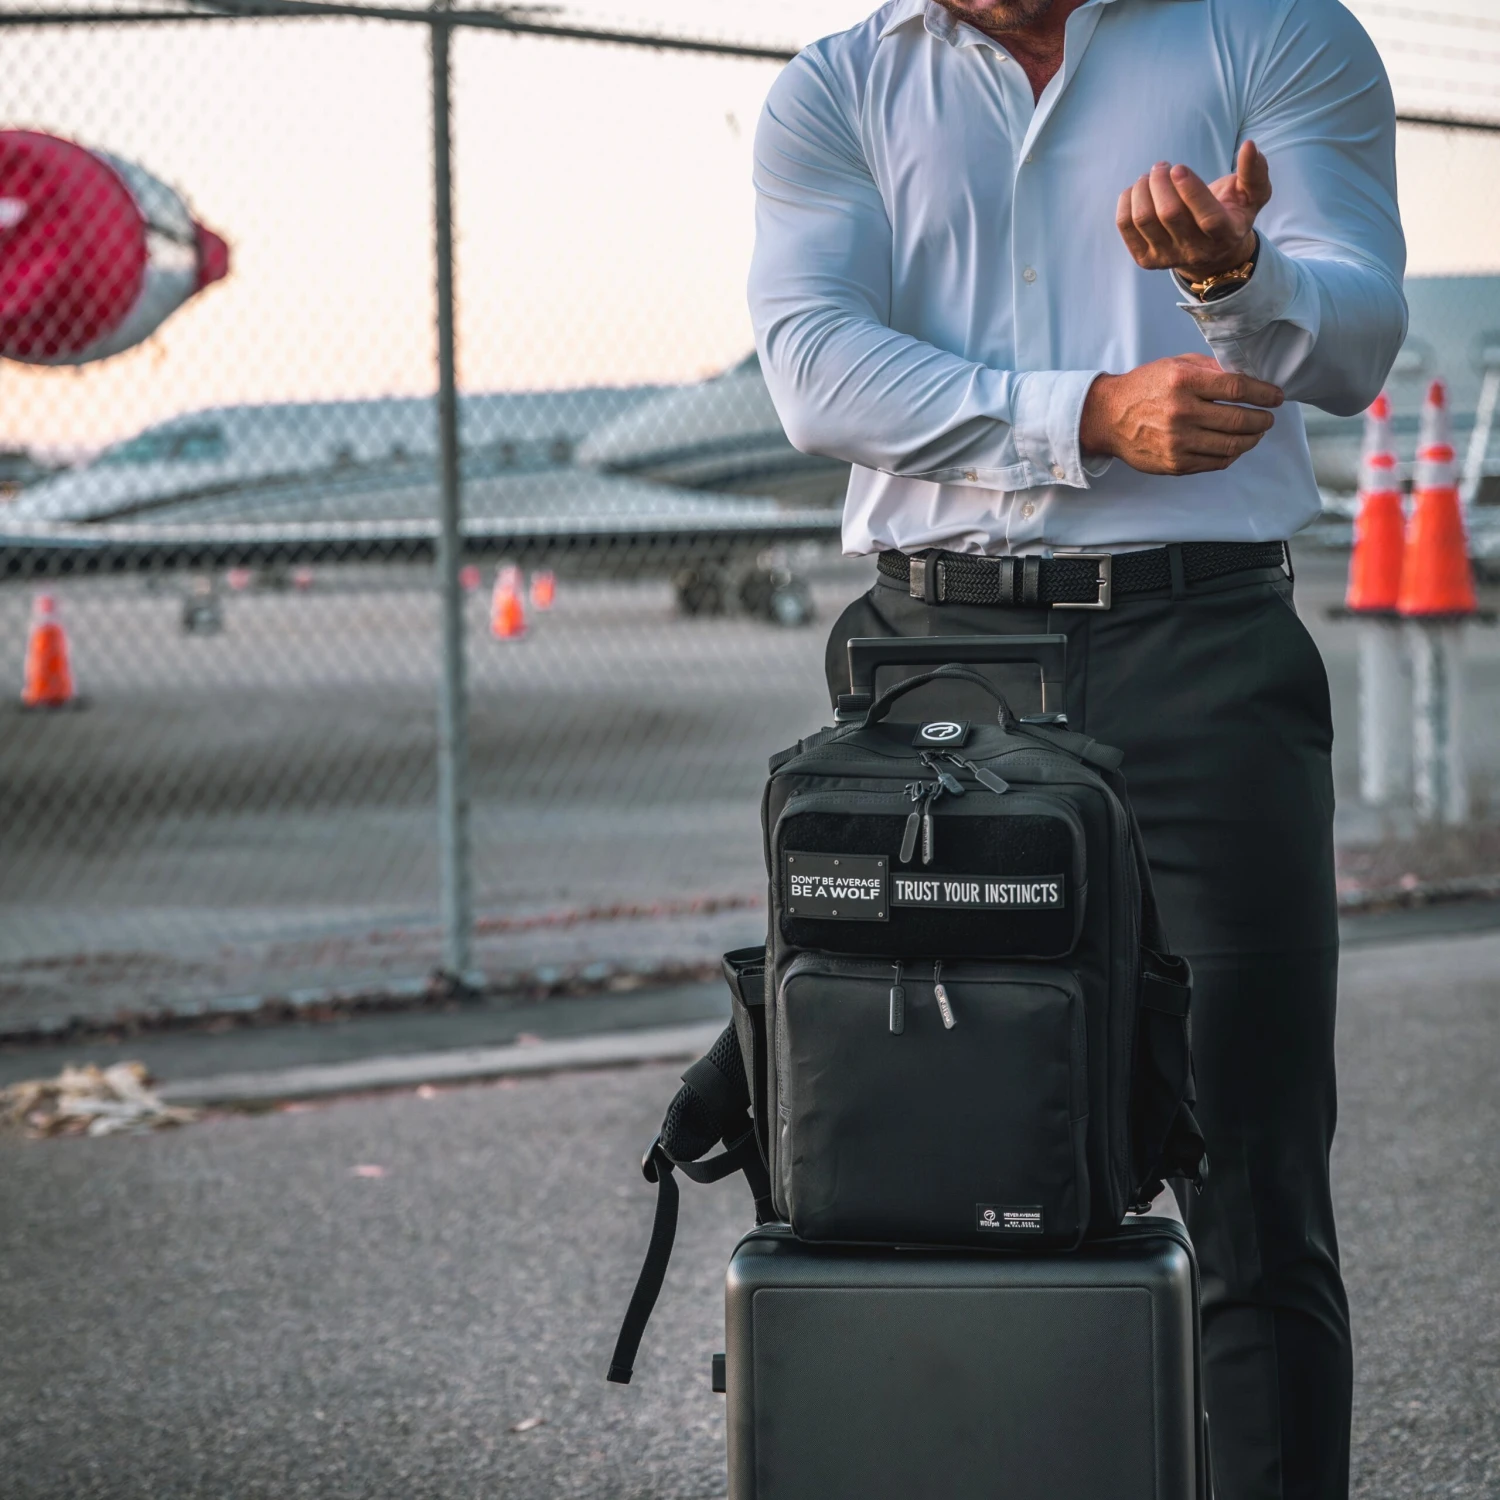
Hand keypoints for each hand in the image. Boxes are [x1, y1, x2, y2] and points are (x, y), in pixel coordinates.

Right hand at [1080, 355, 1282, 475]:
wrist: (1108, 417)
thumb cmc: (1144, 388)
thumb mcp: (1175, 365)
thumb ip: (1210, 369)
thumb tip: (1248, 378)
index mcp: (1183, 382)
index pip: (1237, 388)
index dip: (1264, 393)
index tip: (1276, 397)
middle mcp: (1181, 412)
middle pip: (1238, 419)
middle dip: (1262, 420)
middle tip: (1268, 418)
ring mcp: (1178, 442)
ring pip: (1231, 445)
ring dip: (1251, 440)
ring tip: (1255, 433)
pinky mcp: (1175, 463)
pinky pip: (1215, 462)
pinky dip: (1231, 455)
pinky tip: (1234, 446)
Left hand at [1116, 142, 1270, 280]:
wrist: (1209, 252)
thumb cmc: (1232, 213)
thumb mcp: (1252, 195)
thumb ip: (1254, 172)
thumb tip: (1249, 146)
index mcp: (1225, 235)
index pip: (1207, 217)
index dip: (1191, 191)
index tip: (1178, 168)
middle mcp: (1195, 251)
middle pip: (1169, 215)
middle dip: (1161, 182)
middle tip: (1163, 166)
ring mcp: (1167, 258)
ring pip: (1144, 219)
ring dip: (1142, 189)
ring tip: (1151, 176)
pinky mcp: (1146, 259)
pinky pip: (1126, 226)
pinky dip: (1127, 201)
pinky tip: (1137, 190)